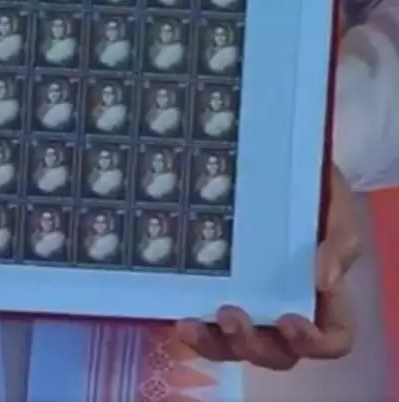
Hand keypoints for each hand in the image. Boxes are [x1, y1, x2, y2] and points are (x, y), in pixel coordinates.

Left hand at [175, 164, 360, 369]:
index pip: (330, 339)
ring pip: (232, 346)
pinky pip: (200, 325)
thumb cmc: (312, 192)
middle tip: (230, 315)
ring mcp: (245, 304)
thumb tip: (325, 279)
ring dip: (213, 343)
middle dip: (251, 344)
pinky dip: (187, 329)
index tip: (289, 320)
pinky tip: (173, 317)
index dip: (312, 341)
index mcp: (322, 298)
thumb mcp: (334, 211)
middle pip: (274, 352)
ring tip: (193, 324)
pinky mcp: (208, 292)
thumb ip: (337, 243)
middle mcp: (282, 310)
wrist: (269, 159)